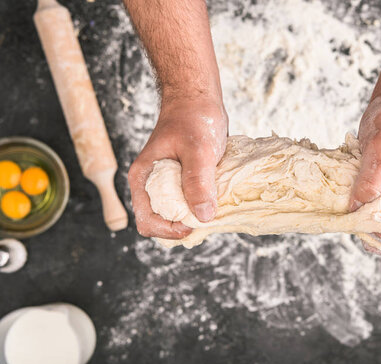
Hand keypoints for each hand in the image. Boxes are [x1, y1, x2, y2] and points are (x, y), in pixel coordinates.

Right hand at [128, 96, 227, 238]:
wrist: (198, 99)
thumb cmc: (194, 118)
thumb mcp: (198, 150)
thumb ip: (198, 181)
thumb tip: (202, 215)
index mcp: (144, 179)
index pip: (147, 221)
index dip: (170, 229)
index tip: (194, 223)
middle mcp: (153, 186)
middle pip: (163, 222)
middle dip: (185, 225)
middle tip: (209, 216)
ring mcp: (169, 184)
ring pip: (179, 214)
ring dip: (197, 216)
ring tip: (215, 207)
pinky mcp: (184, 181)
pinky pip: (191, 202)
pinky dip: (204, 205)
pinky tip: (219, 198)